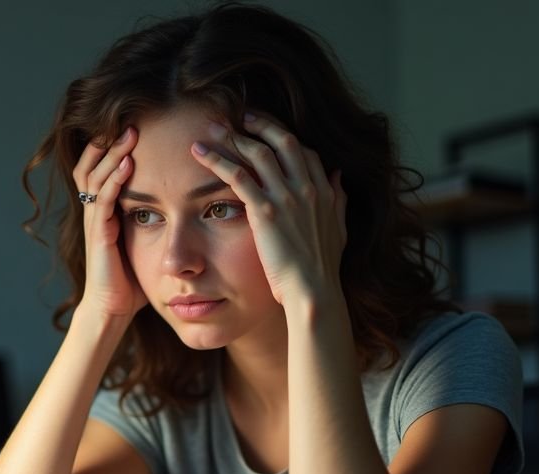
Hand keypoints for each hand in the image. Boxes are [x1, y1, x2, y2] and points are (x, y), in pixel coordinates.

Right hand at [72, 126, 146, 320]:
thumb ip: (155, 224)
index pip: (101, 170)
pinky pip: (102, 200)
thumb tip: (184, 209)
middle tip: (131, 121)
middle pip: (92, 165)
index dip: (112, 149)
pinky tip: (128, 164)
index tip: (135, 128)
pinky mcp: (98, 235)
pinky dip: (114, 180)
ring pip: (95, 177)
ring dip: (112, 154)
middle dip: (109, 142)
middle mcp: (95, 213)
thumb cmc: (131, 281)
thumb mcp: (144, 245)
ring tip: (129, 134)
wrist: (112, 310)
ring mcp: (94, 222)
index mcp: (104, 212)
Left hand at [192, 114, 347, 306]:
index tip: (267, 128)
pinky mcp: (265, 211)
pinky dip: (217, 159)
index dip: (283, 135)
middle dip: (260, 124)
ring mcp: (287, 197)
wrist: (313, 292)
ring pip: (257, 153)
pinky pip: (237, 175)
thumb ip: (338, 199)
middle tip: (241, 116)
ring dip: (233, 136)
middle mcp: (308, 187)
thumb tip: (338, 175)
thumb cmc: (322, 269)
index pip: (304, 151)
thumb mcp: (339, 229)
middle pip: (282, 140)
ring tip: (213, 128)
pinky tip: (200, 152)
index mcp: (325, 191)